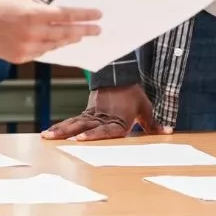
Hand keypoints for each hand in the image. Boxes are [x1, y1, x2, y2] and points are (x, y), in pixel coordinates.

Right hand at [0, 0, 99, 64]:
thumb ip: (43, 9)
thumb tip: (60, 16)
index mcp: (35, 14)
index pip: (68, 16)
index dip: (85, 16)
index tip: (99, 16)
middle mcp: (33, 32)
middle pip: (66, 34)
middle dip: (84, 31)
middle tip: (96, 30)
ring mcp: (26, 47)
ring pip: (54, 46)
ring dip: (67, 40)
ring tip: (77, 36)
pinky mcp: (19, 57)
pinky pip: (40, 52)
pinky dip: (48, 46)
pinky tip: (54, 42)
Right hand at [41, 85, 165, 140]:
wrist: (120, 76)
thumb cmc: (133, 95)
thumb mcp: (145, 109)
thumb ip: (153, 124)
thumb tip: (169, 131)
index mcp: (118, 119)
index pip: (105, 129)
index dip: (93, 135)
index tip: (80, 139)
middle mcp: (102, 118)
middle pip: (84, 126)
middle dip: (68, 133)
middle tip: (55, 139)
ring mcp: (92, 115)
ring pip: (74, 123)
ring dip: (60, 130)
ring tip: (46, 136)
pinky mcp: (86, 113)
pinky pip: (72, 120)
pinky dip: (60, 126)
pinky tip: (49, 133)